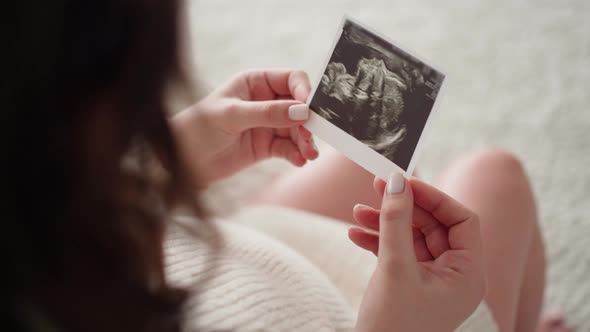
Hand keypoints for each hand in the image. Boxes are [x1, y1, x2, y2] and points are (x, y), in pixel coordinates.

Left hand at [171, 69, 317, 186]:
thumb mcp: (232, 116)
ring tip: (308, 154)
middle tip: (310, 136)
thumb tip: (301, 111)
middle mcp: (266, 101)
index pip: (290, 79)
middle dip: (307, 121)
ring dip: (305, 141)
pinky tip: (299, 161)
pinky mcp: (267, 146)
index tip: (309, 107)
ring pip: (297, 129)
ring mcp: (268, 124)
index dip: (303, 91)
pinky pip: (288, 148)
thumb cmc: (199, 127)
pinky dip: (296, 154)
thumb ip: (267, 113)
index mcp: (256, 82)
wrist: (183, 160)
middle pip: (298, 106)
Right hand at [349, 173, 485, 331]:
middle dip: (404, 206)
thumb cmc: (393, 327)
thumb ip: (396, 221)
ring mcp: (431, 278)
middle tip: (376, 184)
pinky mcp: (409, 282)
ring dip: (385, 222)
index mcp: (467, 273)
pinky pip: (397, 251)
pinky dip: (377, 240)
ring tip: (357, 210)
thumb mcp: (394, 268)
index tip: (404, 182)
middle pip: (433, 224)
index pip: (461, 219)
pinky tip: (354, 234)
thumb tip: (396, 182)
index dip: (434, 197)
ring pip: (411, 236)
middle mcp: (453, 274)